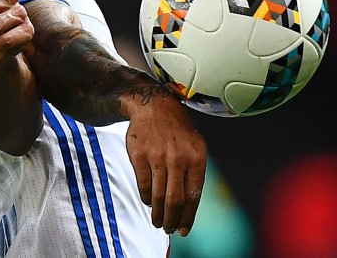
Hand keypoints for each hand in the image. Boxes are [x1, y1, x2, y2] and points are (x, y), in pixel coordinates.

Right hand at [124, 83, 206, 236]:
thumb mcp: (196, 147)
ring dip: (158, 213)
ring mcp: (157, 156)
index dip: (188, 217)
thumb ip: (195, 173)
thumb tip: (190, 207)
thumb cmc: (177, 131)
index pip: (193, 196)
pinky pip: (142, 185)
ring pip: (158, 195)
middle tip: (169, 229)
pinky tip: (148, 202)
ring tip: (158, 222)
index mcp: (197, 157)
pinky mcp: (139, 155)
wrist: (153, 106)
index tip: (184, 230)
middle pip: (175, 199)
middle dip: (172, 219)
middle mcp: (178, 157)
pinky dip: (146, 198)